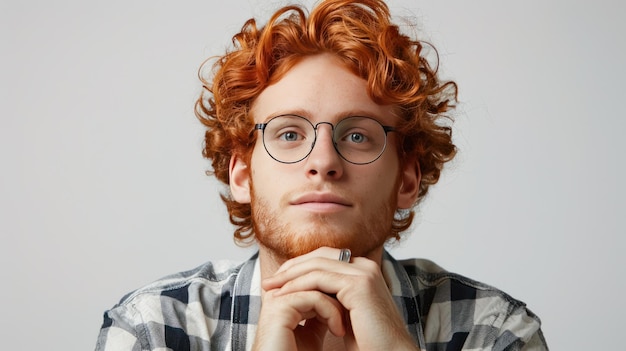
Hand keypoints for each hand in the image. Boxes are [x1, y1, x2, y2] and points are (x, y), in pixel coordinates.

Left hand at [254, 247, 418, 350]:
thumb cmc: (369, 341)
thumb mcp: (344, 312)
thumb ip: (330, 297)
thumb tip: (305, 292)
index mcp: (363, 270)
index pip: (325, 257)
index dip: (299, 266)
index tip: (278, 281)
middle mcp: (364, 266)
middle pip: (319, 255)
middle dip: (291, 267)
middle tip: (269, 282)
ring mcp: (363, 272)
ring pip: (317, 264)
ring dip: (290, 276)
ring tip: (271, 288)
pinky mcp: (359, 283)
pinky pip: (320, 278)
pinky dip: (299, 285)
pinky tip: (285, 296)